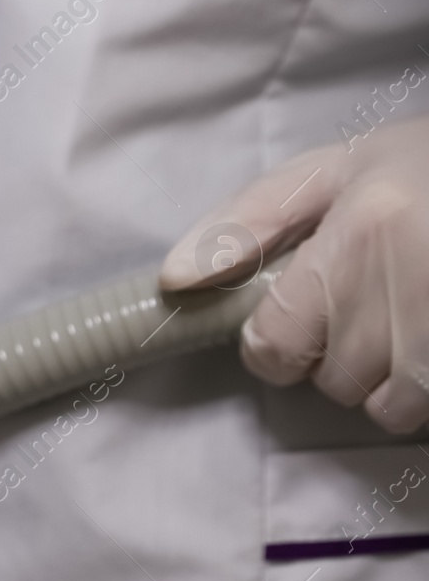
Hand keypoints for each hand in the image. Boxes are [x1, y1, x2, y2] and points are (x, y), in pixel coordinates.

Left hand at [160, 112, 428, 432]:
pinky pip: (426, 409)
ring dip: (389, 378)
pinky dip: (426, 386)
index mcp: (358, 238)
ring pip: (384, 407)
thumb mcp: (336, 171)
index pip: (274, 347)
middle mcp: (407, 288)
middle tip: (379, 299)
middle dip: (341, 354)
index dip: (279, 341)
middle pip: (331, 381)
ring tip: (414, 316)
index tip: (307, 312)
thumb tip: (175, 280)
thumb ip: (246, 223)